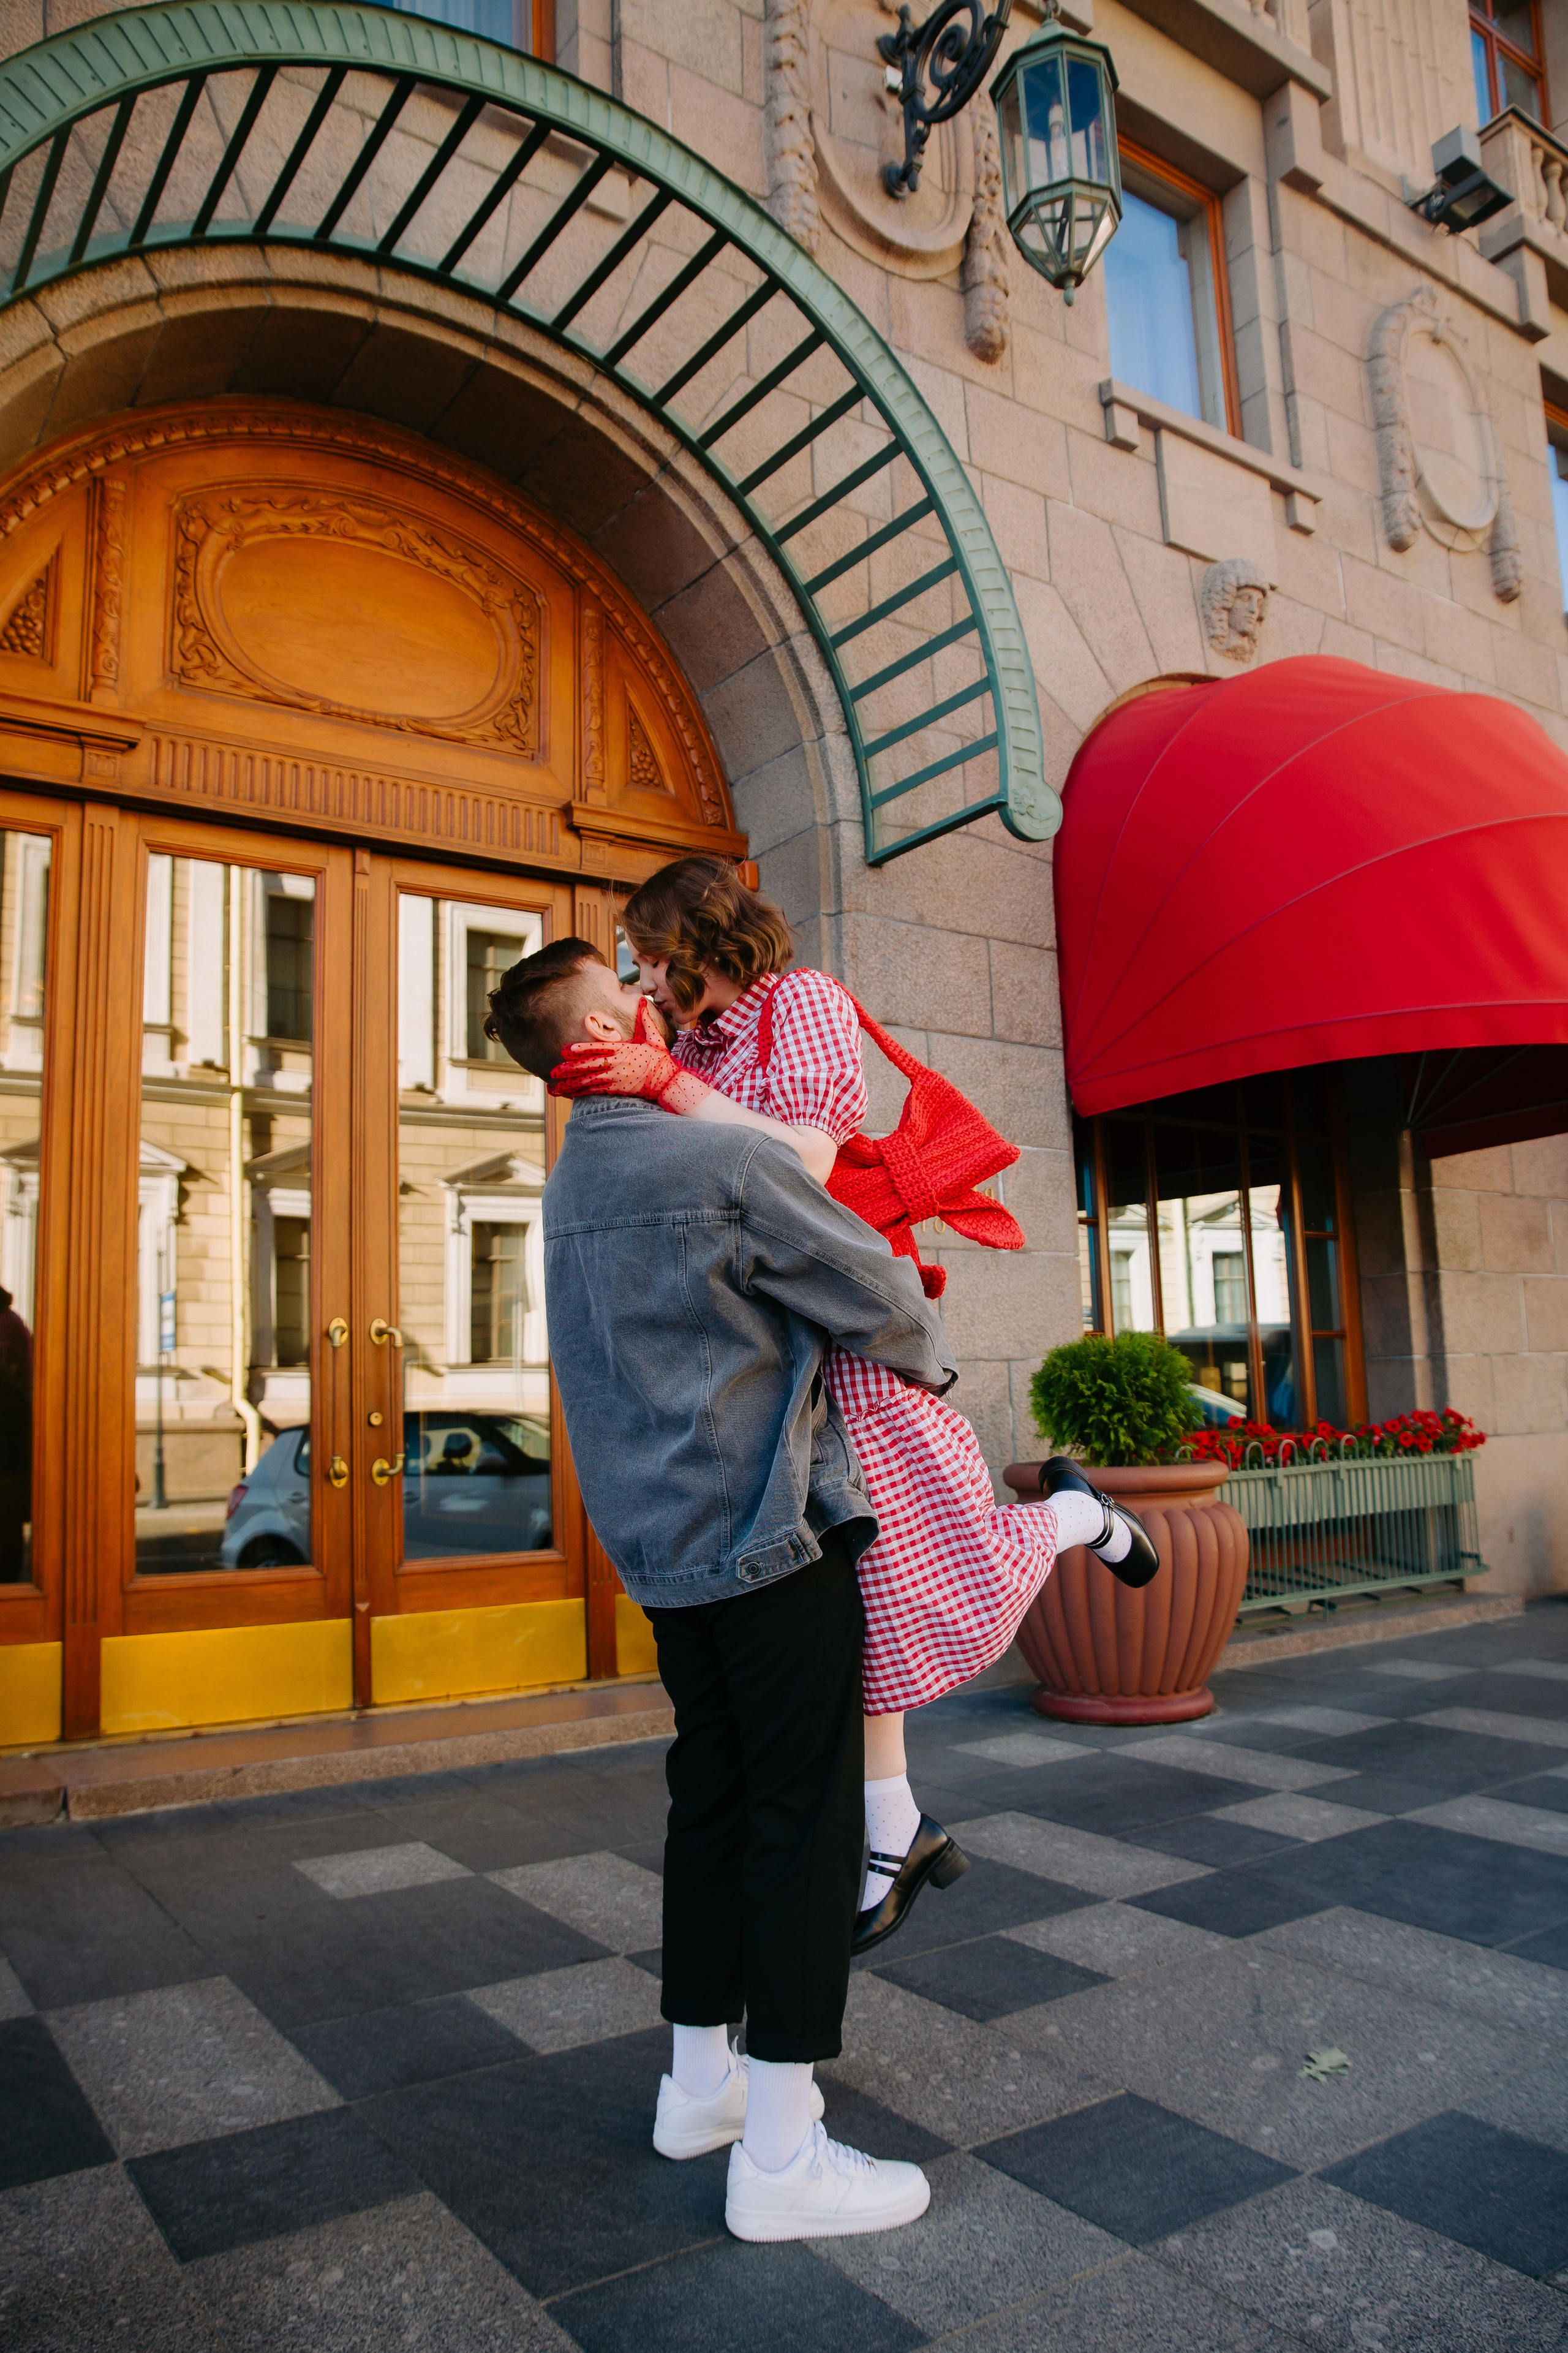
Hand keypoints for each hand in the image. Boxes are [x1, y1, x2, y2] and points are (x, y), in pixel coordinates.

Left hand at [550, 1009, 709, 1114]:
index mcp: (622, 1049)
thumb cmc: (660, 1058)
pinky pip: (595, 1092)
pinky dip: (581, 1093)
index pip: (598, 1048)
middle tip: (554, 1071)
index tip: (565, 1049)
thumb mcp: (653, 1035)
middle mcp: (616, 1064)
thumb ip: (644, 1018)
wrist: (668, 1080)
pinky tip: (568, 1095)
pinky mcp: (617, 1090)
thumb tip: (641, 999)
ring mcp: (615, 1079)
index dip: (580, 1049)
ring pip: (588, 1082)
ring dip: (570, 1085)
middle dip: (569, 1069)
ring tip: (554, 1087)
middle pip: (588, 1066)